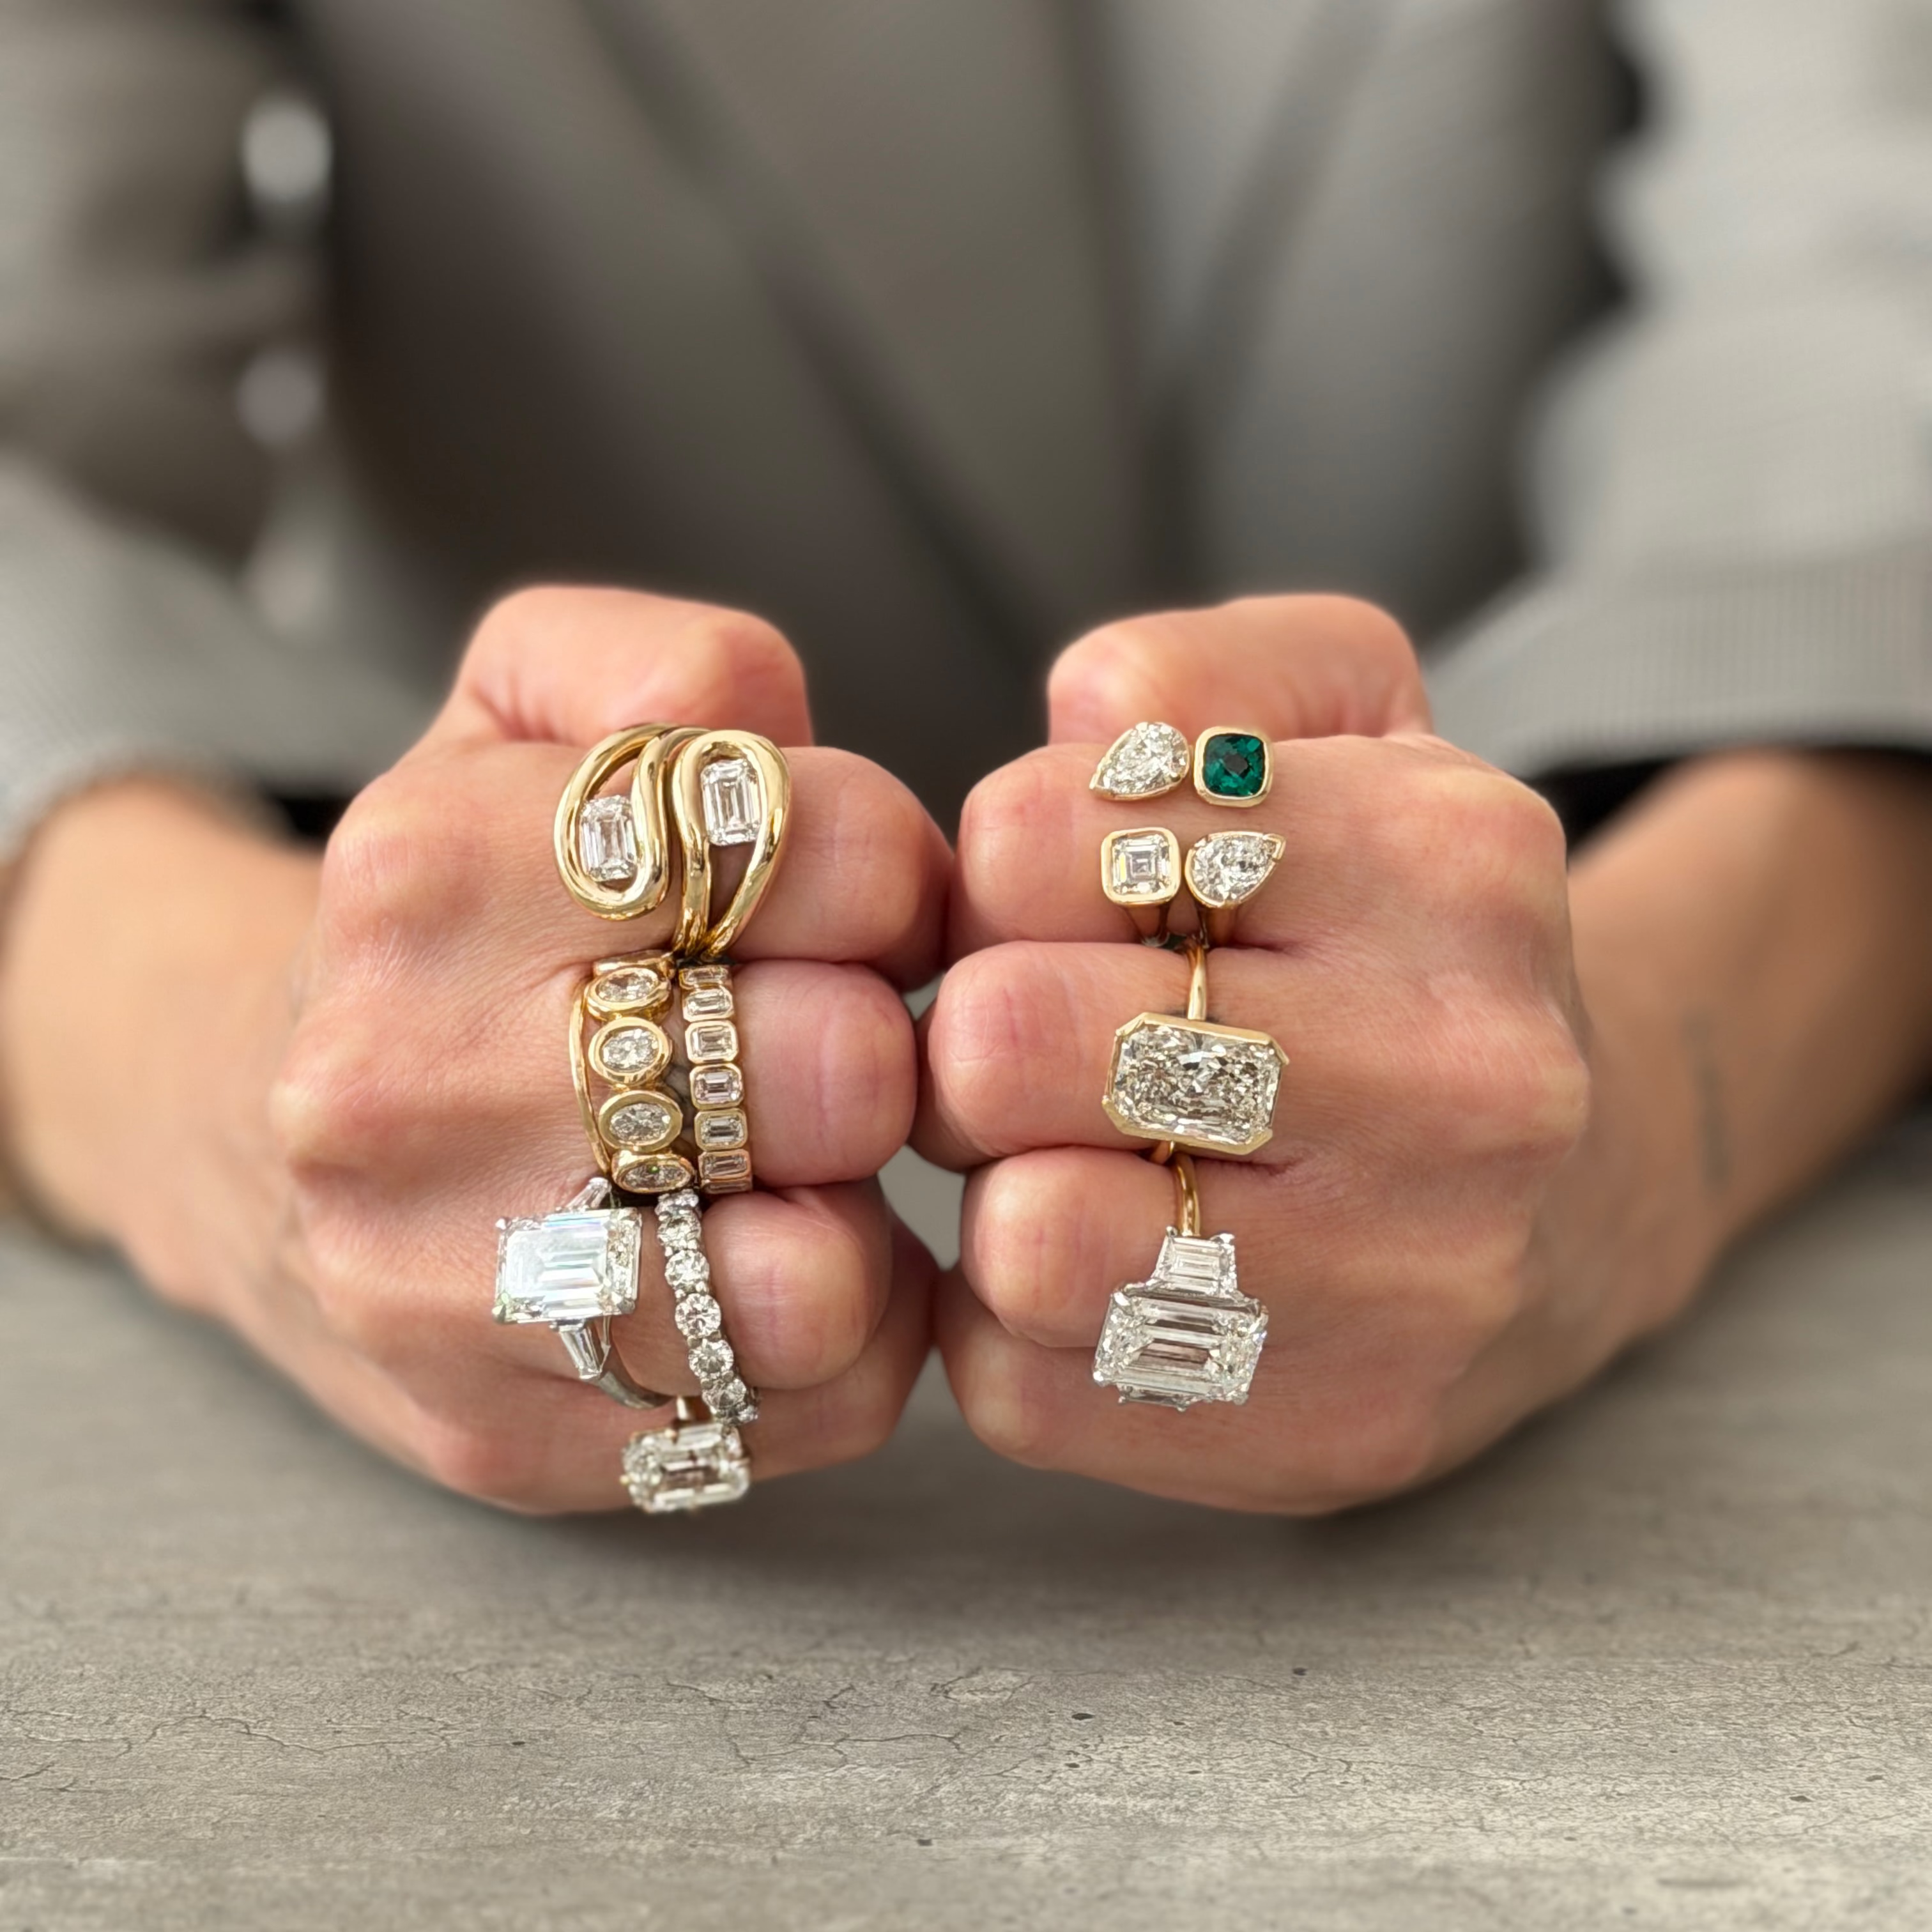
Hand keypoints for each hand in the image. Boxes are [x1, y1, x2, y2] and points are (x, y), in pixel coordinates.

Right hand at [0, 589, 948, 1508]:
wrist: (251, 1133)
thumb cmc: (455, 918)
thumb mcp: (523, 716)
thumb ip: (680, 669)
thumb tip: (791, 739)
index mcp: (430, 870)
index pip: (823, 846)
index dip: (894, 874)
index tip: (846, 906)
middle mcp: (404, 1092)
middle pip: (840, 1067)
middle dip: (879, 1044)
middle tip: (827, 1042)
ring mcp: (439, 1293)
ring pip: (823, 1285)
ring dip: (862, 1212)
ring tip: (794, 1168)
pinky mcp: (501, 1437)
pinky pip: (816, 1406)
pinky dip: (849, 1335)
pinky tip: (762, 1262)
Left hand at [920, 596, 1704, 1512]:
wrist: (1576, 1192)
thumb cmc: (1397, 943)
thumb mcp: (1346, 731)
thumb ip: (1193, 674)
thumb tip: (1075, 722)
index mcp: (1449, 860)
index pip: (1032, 837)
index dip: (991, 871)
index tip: (1057, 906)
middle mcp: (1465, 1080)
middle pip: (1008, 1043)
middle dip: (974, 1039)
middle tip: (1033, 1049)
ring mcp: (1418, 1281)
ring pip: (1023, 1239)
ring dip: (991, 1192)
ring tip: (1064, 1160)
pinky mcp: (1342, 1431)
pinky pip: (1026, 1387)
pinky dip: (1013, 1326)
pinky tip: (1104, 1270)